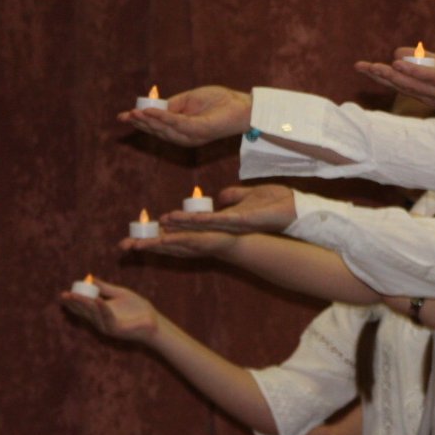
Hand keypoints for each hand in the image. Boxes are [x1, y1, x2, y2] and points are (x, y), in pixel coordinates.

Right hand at [58, 277, 158, 342]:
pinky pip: (107, 317)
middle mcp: (101, 320)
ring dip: (84, 304)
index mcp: (100, 312)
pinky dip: (102, 308)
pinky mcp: (116, 329)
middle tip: (63, 295)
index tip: (64, 293)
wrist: (153, 321)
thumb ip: (105, 288)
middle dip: (73, 303)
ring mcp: (107, 325)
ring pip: (93, 313)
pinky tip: (97, 300)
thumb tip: (90, 278)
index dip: (74, 301)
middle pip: (84, 311)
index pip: (83, 307)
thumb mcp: (120, 294)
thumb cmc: (137, 309)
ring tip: (74, 295)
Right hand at [118, 85, 252, 145]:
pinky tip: (150, 112)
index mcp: (182, 129)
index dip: (140, 122)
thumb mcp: (189, 100)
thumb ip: (172, 105)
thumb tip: (153, 107)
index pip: (157, 127)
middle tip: (124, 116)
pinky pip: (176, 123)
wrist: (242, 105)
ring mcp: (192, 135)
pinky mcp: (199, 130)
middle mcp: (185, 136)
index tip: (122, 116)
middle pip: (157, 131)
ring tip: (133, 114)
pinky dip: (162, 117)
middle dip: (140, 123)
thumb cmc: (219, 101)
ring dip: (147, 121)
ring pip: (164, 129)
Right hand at [120, 228, 240, 259]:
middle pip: (157, 246)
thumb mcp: (194, 224)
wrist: (236, 240)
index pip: (155, 241)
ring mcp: (191, 244)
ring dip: (153, 244)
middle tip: (122, 246)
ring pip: (168, 244)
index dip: (140, 242)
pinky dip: (174, 239)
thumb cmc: (214, 233)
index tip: (124, 243)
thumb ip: (180, 221)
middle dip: (140, 245)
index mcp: (177, 240)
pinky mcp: (203, 241)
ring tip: (137, 244)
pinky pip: (186, 240)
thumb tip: (167, 218)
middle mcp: (181, 245)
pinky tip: (162, 238)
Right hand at [161, 183, 297, 235]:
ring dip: (178, 228)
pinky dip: (198, 221)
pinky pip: (216, 222)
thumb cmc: (274, 204)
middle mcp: (223, 227)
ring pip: (198, 229)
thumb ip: (233, 196)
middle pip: (188, 233)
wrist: (295, 208)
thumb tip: (220, 196)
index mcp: (223, 221)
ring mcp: (230, 226)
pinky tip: (183, 220)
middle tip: (139, 238)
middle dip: (164, 236)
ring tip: (158, 227)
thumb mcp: (248, 196)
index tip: (151, 229)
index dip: (173, 229)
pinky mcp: (240, 222)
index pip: (192, 227)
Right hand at [356, 49, 434, 110]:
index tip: (361, 65)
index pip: (399, 81)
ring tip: (372, 67)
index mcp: (427, 89)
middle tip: (358, 66)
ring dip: (389, 74)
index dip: (379, 73)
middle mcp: (430, 94)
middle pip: (398, 83)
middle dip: (378, 75)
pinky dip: (411, 70)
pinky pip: (427, 76)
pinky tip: (397, 64)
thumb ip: (424, 58)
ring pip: (409, 82)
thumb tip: (397, 53)